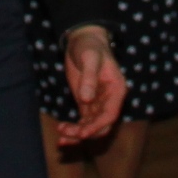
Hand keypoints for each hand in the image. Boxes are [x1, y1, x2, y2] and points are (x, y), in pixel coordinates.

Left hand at [58, 28, 125, 142]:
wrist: (83, 41)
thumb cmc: (89, 46)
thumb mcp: (89, 58)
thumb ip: (89, 78)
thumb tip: (86, 100)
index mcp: (117, 90)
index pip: (110, 115)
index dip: (97, 126)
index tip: (82, 134)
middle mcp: (110, 100)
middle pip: (101, 125)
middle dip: (85, 133)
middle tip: (67, 135)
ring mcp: (98, 103)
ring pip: (91, 126)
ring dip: (77, 134)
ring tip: (61, 137)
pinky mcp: (86, 104)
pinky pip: (82, 122)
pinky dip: (73, 129)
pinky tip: (61, 131)